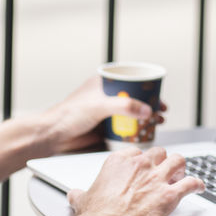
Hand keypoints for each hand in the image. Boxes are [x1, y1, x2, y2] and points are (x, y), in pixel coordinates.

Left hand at [41, 75, 165, 154]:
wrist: (53, 136)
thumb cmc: (68, 115)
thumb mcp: (100, 105)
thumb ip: (124, 106)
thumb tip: (145, 110)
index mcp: (104, 83)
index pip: (131, 80)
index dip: (147, 87)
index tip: (159, 94)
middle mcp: (106, 96)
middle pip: (134, 97)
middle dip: (149, 104)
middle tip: (162, 110)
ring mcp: (106, 112)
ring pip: (131, 113)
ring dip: (145, 118)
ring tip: (157, 122)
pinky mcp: (104, 127)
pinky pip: (124, 127)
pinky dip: (136, 130)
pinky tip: (143, 133)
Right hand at [67, 147, 204, 215]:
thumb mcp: (82, 199)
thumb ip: (80, 193)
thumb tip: (74, 194)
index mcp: (120, 161)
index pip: (138, 152)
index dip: (143, 161)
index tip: (144, 168)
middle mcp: (140, 164)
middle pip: (160, 153)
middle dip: (163, 162)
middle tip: (164, 172)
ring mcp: (156, 178)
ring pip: (178, 160)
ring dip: (181, 168)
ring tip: (182, 175)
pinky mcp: (169, 194)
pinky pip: (191, 183)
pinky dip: (197, 184)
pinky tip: (199, 187)